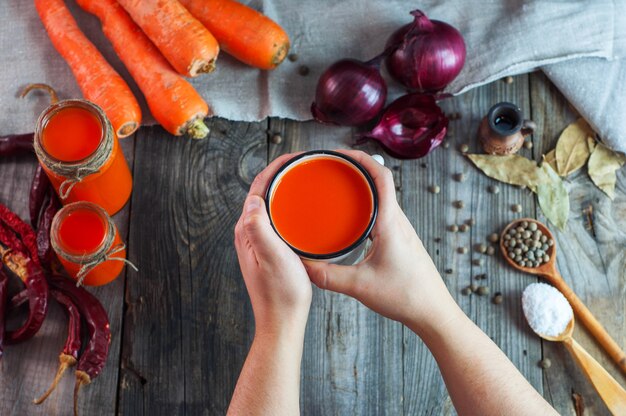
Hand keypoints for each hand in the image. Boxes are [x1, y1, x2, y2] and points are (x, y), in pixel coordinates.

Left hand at [234, 154, 311, 337]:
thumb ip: (258, 227)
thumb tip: (253, 198)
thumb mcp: (272, 257)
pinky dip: (288, 207)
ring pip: (270, 206)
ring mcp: (259, 242)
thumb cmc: (281, 293)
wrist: (282, 320)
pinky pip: (277, 219)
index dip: (274, 168)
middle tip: (304, 163)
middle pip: (262, 193)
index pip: (257, 189)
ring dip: (284, 189)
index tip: (294, 157)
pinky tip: (304, 210)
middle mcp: (249, 233)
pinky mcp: (269, 250)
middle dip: (280, 174)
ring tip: (304, 178)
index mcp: (247, 231)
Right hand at [304, 150, 459, 333]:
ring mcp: (401, 230)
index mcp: (391, 223)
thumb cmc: (405, 296)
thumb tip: (301, 265)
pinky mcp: (400, 240)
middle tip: (331, 167)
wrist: (433, 312)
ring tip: (338, 186)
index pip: (381, 177)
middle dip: (356, 168)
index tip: (339, 153)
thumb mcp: (360, 286)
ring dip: (362, 186)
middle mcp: (399, 221)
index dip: (361, 159)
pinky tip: (351, 217)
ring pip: (382, 197)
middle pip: (380, 182)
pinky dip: (367, 205)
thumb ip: (328, 276)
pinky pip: (383, 212)